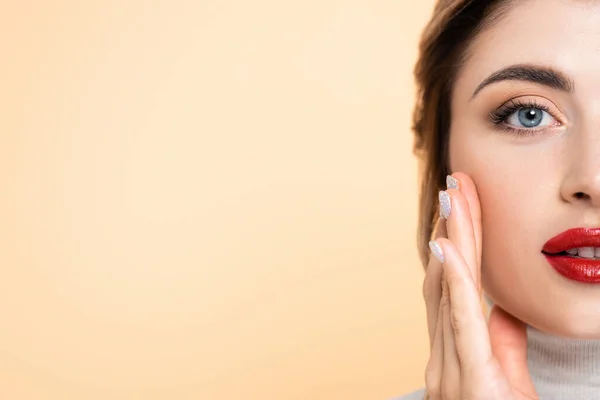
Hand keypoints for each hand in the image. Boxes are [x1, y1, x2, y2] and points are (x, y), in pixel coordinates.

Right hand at [422, 172, 537, 399]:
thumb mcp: (508, 381)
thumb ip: (503, 342)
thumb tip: (505, 306)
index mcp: (454, 354)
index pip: (453, 286)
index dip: (457, 243)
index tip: (461, 205)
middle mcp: (443, 356)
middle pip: (446, 278)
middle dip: (453, 229)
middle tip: (455, 184)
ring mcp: (449, 369)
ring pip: (448, 291)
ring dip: (452, 241)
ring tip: (454, 199)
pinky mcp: (467, 381)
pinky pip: (459, 323)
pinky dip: (454, 282)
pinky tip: (448, 249)